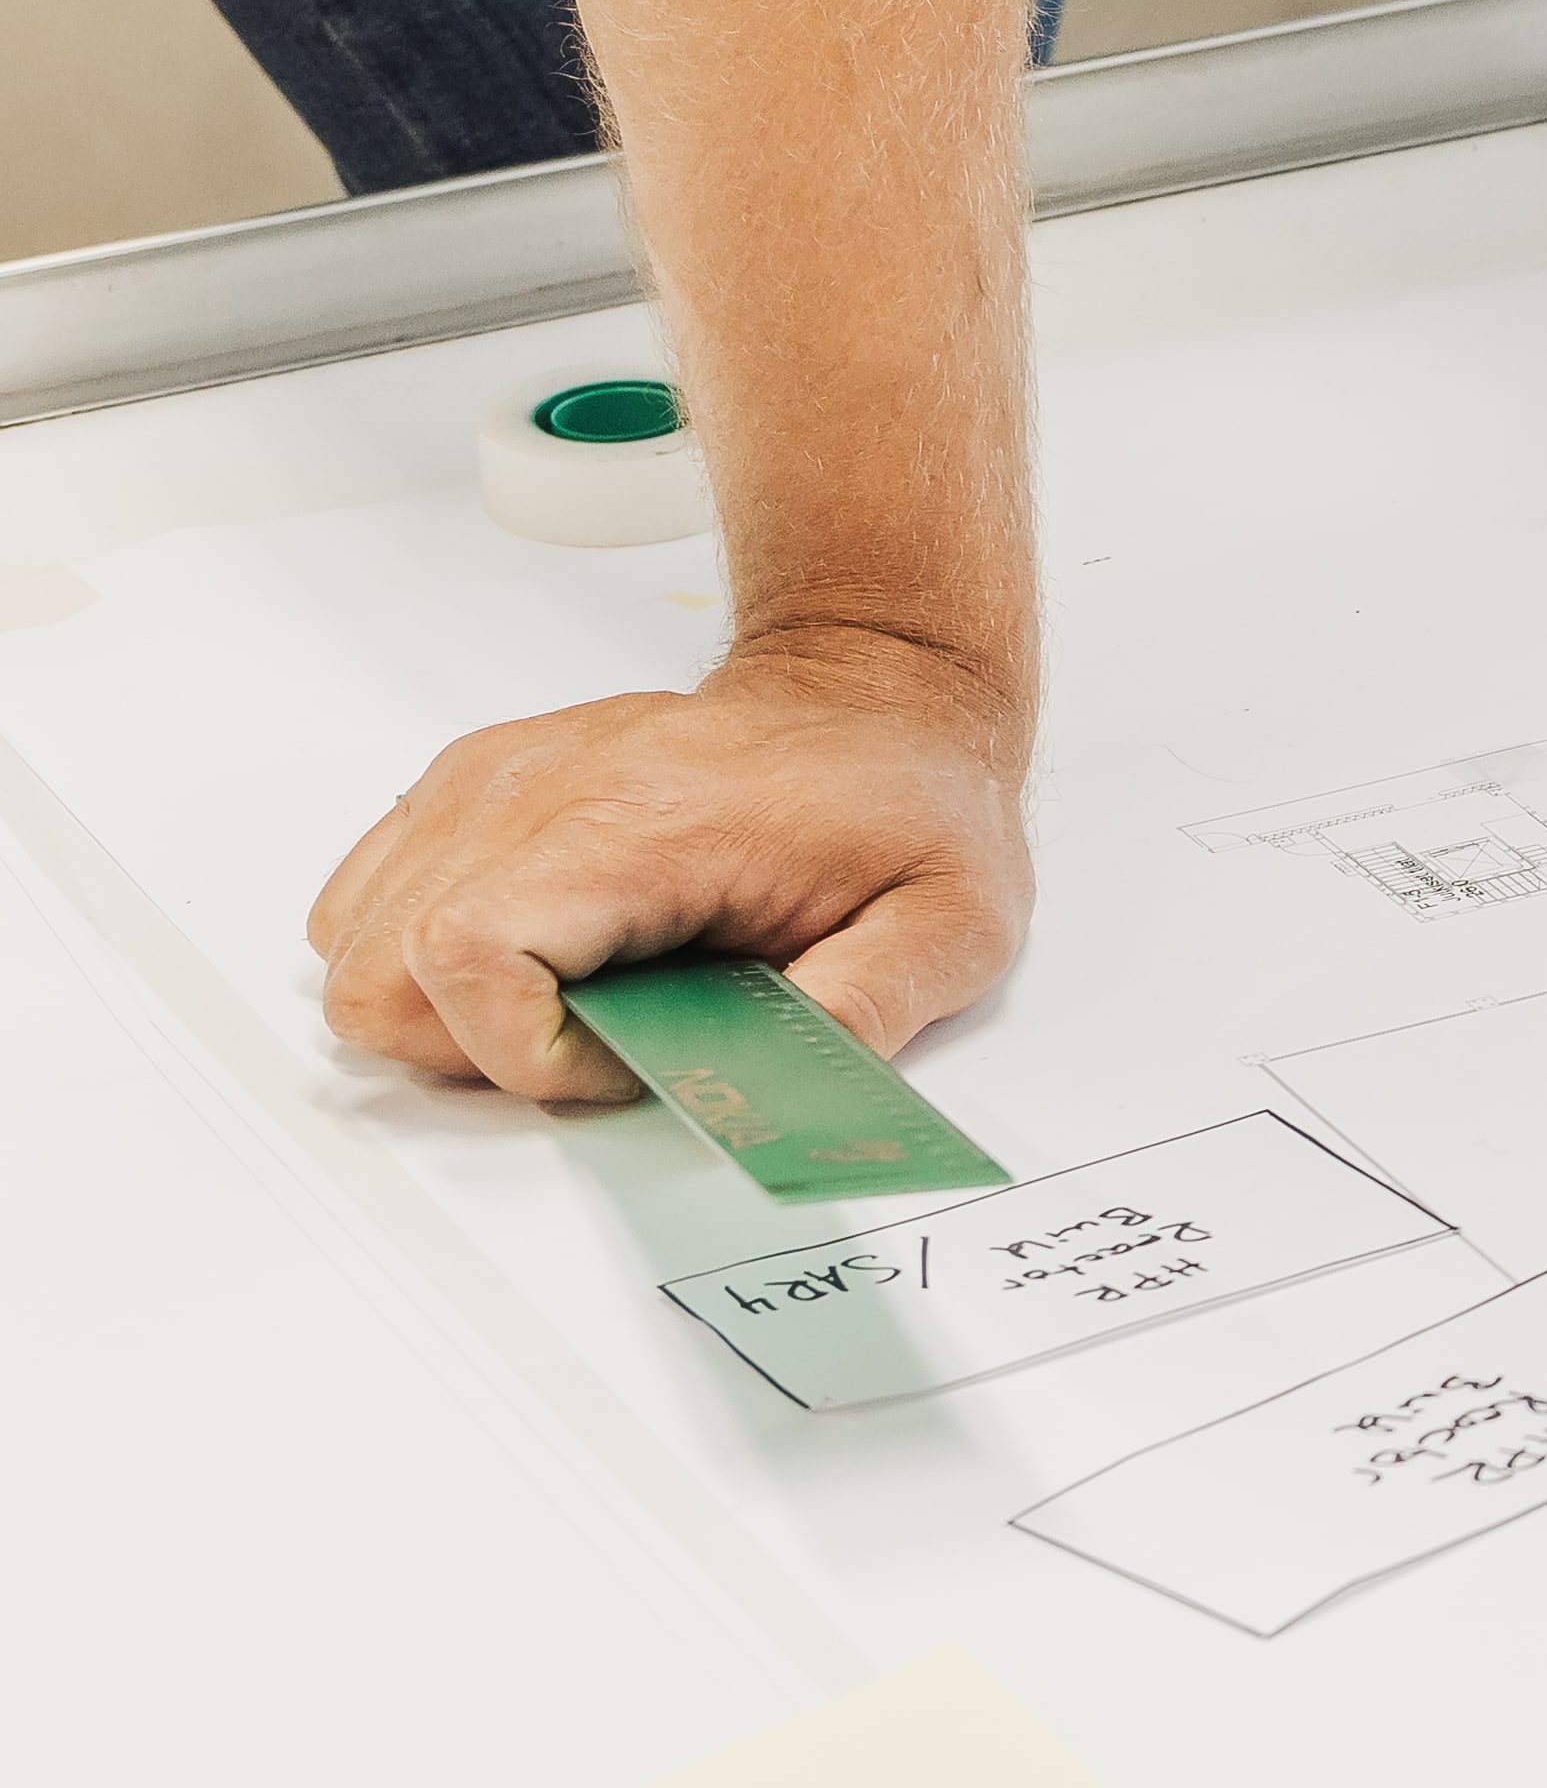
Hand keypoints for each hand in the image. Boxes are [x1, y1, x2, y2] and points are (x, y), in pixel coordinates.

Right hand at [307, 629, 1033, 1101]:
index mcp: (643, 818)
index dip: (528, 1054)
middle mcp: (536, 786)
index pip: (468, 956)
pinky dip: (421, 956)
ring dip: (440, 1011)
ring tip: (572, 1005)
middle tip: (598, 1045)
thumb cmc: (905, 800)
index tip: (629, 1059)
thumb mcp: (952, 920)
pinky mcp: (474, 784)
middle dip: (471, 1050)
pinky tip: (537, 960)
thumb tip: (799, 1093)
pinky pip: (370, 896)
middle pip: (382, 968)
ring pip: (354, 940)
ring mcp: (491, 778)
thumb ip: (874, 1009)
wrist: (878, 694)